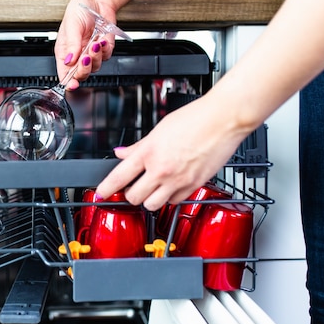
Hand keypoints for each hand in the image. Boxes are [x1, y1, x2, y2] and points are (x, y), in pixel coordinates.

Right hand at [54, 0, 117, 89]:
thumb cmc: (80, 9)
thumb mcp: (72, 25)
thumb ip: (71, 44)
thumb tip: (68, 60)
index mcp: (65, 51)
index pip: (65, 72)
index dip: (68, 81)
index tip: (72, 85)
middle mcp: (78, 54)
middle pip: (81, 74)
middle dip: (84, 68)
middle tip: (86, 57)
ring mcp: (91, 53)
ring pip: (95, 67)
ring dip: (96, 56)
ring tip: (96, 42)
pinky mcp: (104, 49)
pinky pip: (106, 56)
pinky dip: (106, 49)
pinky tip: (102, 39)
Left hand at [95, 96, 249, 210]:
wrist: (223, 120)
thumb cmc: (194, 119)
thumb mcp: (159, 129)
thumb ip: (139, 146)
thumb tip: (122, 153)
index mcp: (149, 152)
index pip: (119, 176)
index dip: (105, 188)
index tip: (100, 194)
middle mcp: (161, 169)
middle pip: (134, 197)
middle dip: (130, 194)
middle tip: (133, 186)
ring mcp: (178, 180)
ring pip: (153, 205)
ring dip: (149, 199)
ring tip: (152, 187)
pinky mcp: (194, 186)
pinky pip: (175, 201)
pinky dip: (170, 197)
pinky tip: (171, 185)